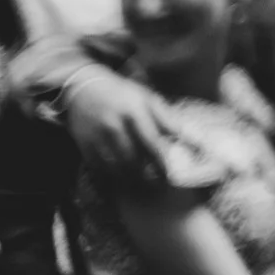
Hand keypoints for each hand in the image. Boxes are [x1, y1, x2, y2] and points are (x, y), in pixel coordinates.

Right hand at [64, 65, 185, 186]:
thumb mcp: (148, 99)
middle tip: (158, 184)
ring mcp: (97, 137)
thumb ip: (168, 119)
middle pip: (133, 159)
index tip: (170, 174)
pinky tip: (122, 180)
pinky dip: (111, 177)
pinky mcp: (84, 146)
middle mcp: (114, 125)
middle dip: (147, 175)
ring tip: (143, 185)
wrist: (84, 89)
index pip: (152, 142)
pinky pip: (99, 169)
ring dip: (130, 179)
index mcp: (134, 112)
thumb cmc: (123, 94)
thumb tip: (190, 136)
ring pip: (116, 167)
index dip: (162, 161)